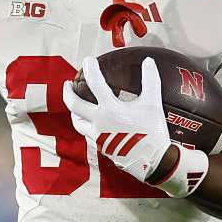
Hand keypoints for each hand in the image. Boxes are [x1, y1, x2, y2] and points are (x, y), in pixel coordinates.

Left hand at [63, 56, 171, 181]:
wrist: (153, 161)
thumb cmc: (153, 131)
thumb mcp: (153, 103)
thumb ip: (150, 80)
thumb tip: (148, 61)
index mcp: (110, 110)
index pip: (95, 84)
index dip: (91, 69)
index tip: (88, 60)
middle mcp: (99, 123)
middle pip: (74, 106)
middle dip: (68, 92)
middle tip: (67, 83)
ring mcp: (98, 137)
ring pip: (77, 123)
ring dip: (73, 111)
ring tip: (75, 104)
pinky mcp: (101, 147)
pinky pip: (88, 133)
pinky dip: (86, 124)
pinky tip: (93, 121)